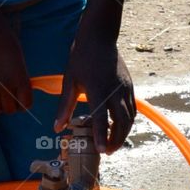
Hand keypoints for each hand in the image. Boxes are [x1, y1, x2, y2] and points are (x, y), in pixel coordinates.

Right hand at [0, 12, 31, 118]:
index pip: (26, 104)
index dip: (24, 103)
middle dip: (9, 106)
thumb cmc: (3, 34)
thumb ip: (19, 73)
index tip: (20, 97)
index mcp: (20, 76)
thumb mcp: (18, 54)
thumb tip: (18, 87)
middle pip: (10, 110)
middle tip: (6, 97)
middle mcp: (6, 83)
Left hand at [54, 19, 135, 153]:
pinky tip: (119, 127)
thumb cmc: (81, 58)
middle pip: (122, 122)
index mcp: (98, 89)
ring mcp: (125, 88)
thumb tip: (57, 128)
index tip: (101, 150)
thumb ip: (64, 106)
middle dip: (116, 140)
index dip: (102, 135)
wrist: (99, 37)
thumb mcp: (69, 81)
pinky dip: (128, 122)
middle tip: (106, 152)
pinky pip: (132, 109)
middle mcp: (115, 91)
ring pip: (130, 117)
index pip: (102, 118)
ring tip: (112, 144)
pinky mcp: (130, 86)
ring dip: (123, 133)